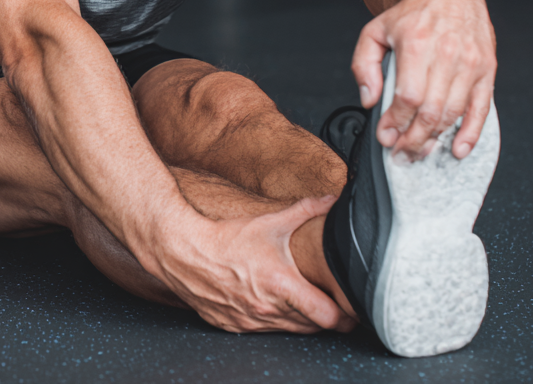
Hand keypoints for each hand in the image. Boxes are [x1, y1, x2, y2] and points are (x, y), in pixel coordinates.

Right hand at [154, 197, 352, 333]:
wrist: (185, 252)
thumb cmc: (228, 238)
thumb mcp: (269, 222)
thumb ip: (304, 211)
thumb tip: (331, 199)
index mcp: (282, 286)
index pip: (329, 317)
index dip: (344, 314)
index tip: (347, 305)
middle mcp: (269, 310)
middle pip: (313, 328)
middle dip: (322, 316)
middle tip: (324, 299)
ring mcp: (251, 322)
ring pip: (290, 332)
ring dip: (298, 320)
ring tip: (296, 298)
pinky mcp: (234, 326)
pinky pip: (263, 331)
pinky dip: (270, 321)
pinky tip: (267, 301)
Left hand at [352, 0, 496, 159]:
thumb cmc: (410, 13)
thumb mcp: (374, 31)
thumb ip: (364, 66)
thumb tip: (369, 100)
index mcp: (416, 44)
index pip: (407, 97)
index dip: (395, 123)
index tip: (385, 137)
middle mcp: (447, 54)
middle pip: (431, 111)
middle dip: (413, 138)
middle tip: (401, 153)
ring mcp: (470, 63)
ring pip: (453, 113)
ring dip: (436, 139)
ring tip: (419, 150)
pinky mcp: (487, 69)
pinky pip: (481, 108)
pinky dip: (471, 133)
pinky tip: (458, 148)